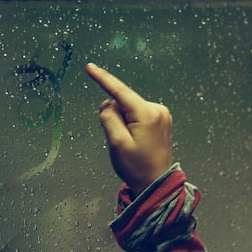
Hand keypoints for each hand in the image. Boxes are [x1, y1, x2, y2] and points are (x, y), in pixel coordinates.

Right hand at [86, 63, 173, 195]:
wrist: (156, 183)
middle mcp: (158, 110)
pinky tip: (135, 139)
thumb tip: (108, 103)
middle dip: (116, 115)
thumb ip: (109, 118)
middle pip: (124, 101)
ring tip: (130, 142)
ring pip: (130, 108)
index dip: (103, 78)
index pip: (120, 91)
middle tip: (120, 139)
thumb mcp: (117, 143)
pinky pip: (138, 114)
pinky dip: (131, 122)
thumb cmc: (137, 167)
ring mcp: (162, 114)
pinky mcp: (161, 119)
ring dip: (124, 121)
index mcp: (147, 114)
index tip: (89, 67)